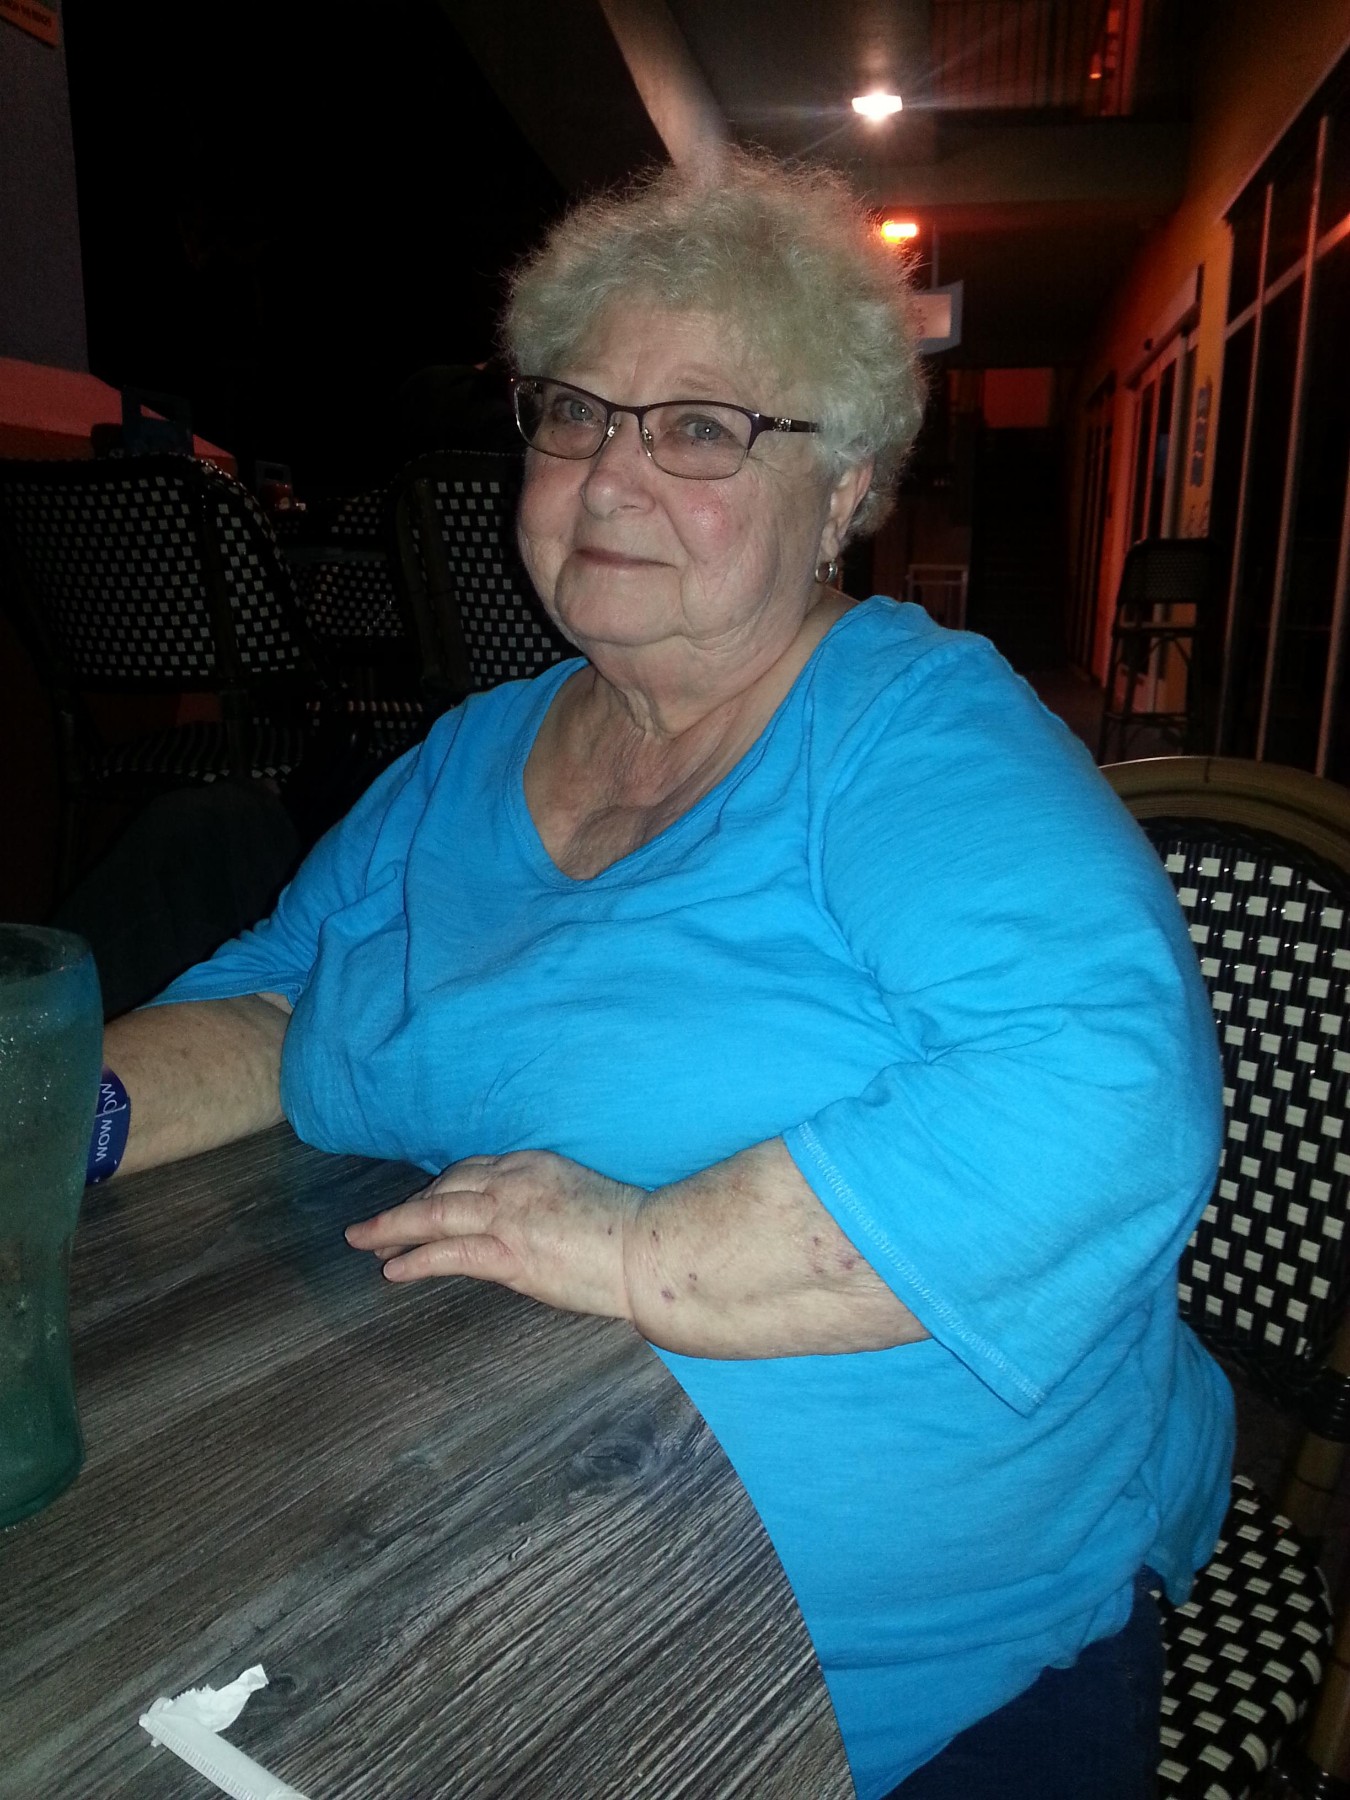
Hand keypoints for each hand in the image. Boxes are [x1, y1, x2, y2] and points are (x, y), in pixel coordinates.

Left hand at [344, 1150, 642, 1322]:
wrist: (652, 1252)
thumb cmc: (632, 1235)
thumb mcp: (582, 1202)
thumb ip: (547, 1207)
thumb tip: (528, 1230)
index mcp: (535, 1165)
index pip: (473, 1170)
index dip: (441, 1188)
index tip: (423, 1203)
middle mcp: (514, 1181)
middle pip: (445, 1186)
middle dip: (409, 1206)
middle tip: (379, 1225)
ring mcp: (509, 1215)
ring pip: (434, 1214)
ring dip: (393, 1228)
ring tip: (362, 1240)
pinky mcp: (509, 1252)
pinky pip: (447, 1253)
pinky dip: (415, 1259)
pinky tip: (391, 1269)